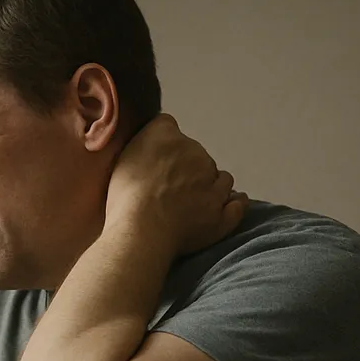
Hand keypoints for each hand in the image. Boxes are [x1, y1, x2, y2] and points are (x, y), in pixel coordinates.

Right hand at [105, 114, 247, 256]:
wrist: (142, 230)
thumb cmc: (124, 198)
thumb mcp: (122, 158)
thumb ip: (141, 143)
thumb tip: (155, 137)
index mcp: (165, 135)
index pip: (169, 129)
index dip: (164, 146)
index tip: (156, 163)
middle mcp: (194, 152)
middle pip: (197, 155)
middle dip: (187, 170)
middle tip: (169, 192)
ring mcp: (212, 182)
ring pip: (221, 177)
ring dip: (211, 186)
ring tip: (194, 204)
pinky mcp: (222, 211)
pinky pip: (237, 203)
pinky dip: (234, 204)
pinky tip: (230, 205)